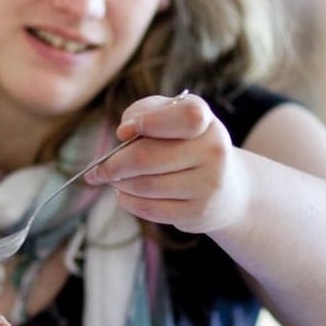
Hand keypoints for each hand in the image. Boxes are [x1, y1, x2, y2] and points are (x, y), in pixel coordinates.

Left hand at [84, 93, 247, 235]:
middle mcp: (213, 151)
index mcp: (205, 121)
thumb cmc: (186, 145)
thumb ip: (145, 112)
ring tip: (114, 180)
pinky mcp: (198, 212)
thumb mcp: (170, 118)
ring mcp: (208, 185)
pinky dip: (129, 202)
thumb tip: (124, 132)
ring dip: (119, 184)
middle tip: (97, 170)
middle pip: (147, 157)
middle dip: (112, 164)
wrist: (227, 189)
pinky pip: (150, 209)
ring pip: (144, 185)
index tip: (123, 132)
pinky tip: (125, 194)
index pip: (183, 117)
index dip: (147, 122)